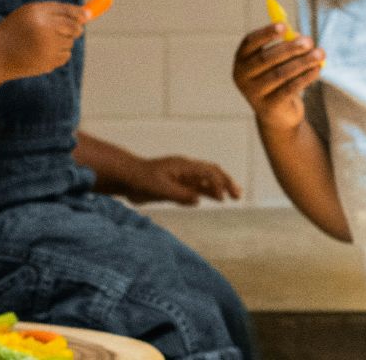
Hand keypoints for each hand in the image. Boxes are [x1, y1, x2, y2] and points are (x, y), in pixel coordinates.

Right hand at [0, 1, 87, 80]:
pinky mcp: (47, 64)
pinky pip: (65, 57)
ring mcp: (46, 50)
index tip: (87, 16)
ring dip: (63, 41)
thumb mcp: (31, 13)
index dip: (80, 15)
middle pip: (74, 29)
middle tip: (67, 28)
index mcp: (38, 15)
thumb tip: (87, 15)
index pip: (68, 14)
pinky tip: (42, 53)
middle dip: (74, 29)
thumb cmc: (15, 30)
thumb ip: (57, 11)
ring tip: (43, 42)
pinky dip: (59, 54)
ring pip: (69, 43)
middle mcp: (44, 32)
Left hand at [124, 156, 242, 205]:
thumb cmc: (141, 180)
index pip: (208, 172)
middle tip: (238, 195)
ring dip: (220, 187)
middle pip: (212, 173)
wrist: (126, 177)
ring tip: (233, 196)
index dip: (218, 184)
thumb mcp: (159, 189)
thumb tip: (198, 199)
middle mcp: (186, 169)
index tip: (222, 198)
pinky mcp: (177, 185)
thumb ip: (179, 195)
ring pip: (207, 180)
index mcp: (183, 166)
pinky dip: (209, 192)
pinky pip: (197, 187)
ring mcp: (182, 177)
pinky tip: (215, 199)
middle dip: (226, 182)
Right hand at [233, 24, 323, 131]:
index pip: (250, 42)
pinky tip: (317, 69)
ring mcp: (254, 93)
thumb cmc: (278, 77)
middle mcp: (242, 76)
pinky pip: (289, 88)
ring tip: (320, 54)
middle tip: (309, 41)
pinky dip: (305, 77)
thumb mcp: (279, 60)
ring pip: (281, 73)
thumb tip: (302, 39)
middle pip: (266, 58)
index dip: (266, 33)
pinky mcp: (269, 106)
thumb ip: (288, 46)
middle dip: (290, 48)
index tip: (284, 26)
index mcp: (241, 60)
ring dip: (303, 62)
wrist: (278, 114)